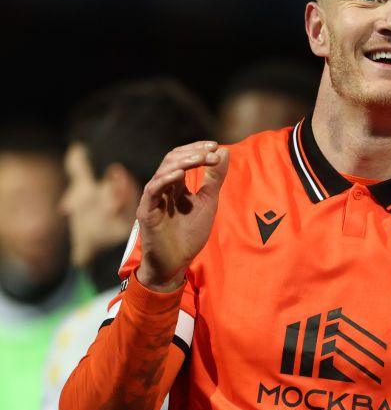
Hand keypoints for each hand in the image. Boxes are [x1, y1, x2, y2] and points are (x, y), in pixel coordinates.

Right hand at [136, 142, 228, 292]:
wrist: (176, 262)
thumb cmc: (189, 234)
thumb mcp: (208, 202)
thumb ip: (214, 178)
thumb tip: (225, 151)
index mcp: (175, 185)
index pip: (183, 158)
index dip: (198, 149)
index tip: (217, 147)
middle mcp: (162, 188)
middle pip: (172, 159)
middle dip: (193, 153)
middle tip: (212, 151)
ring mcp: (153, 199)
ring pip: (162, 171)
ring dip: (183, 162)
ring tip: (201, 158)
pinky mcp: (146, 211)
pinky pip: (153, 190)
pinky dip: (165, 180)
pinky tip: (180, 174)